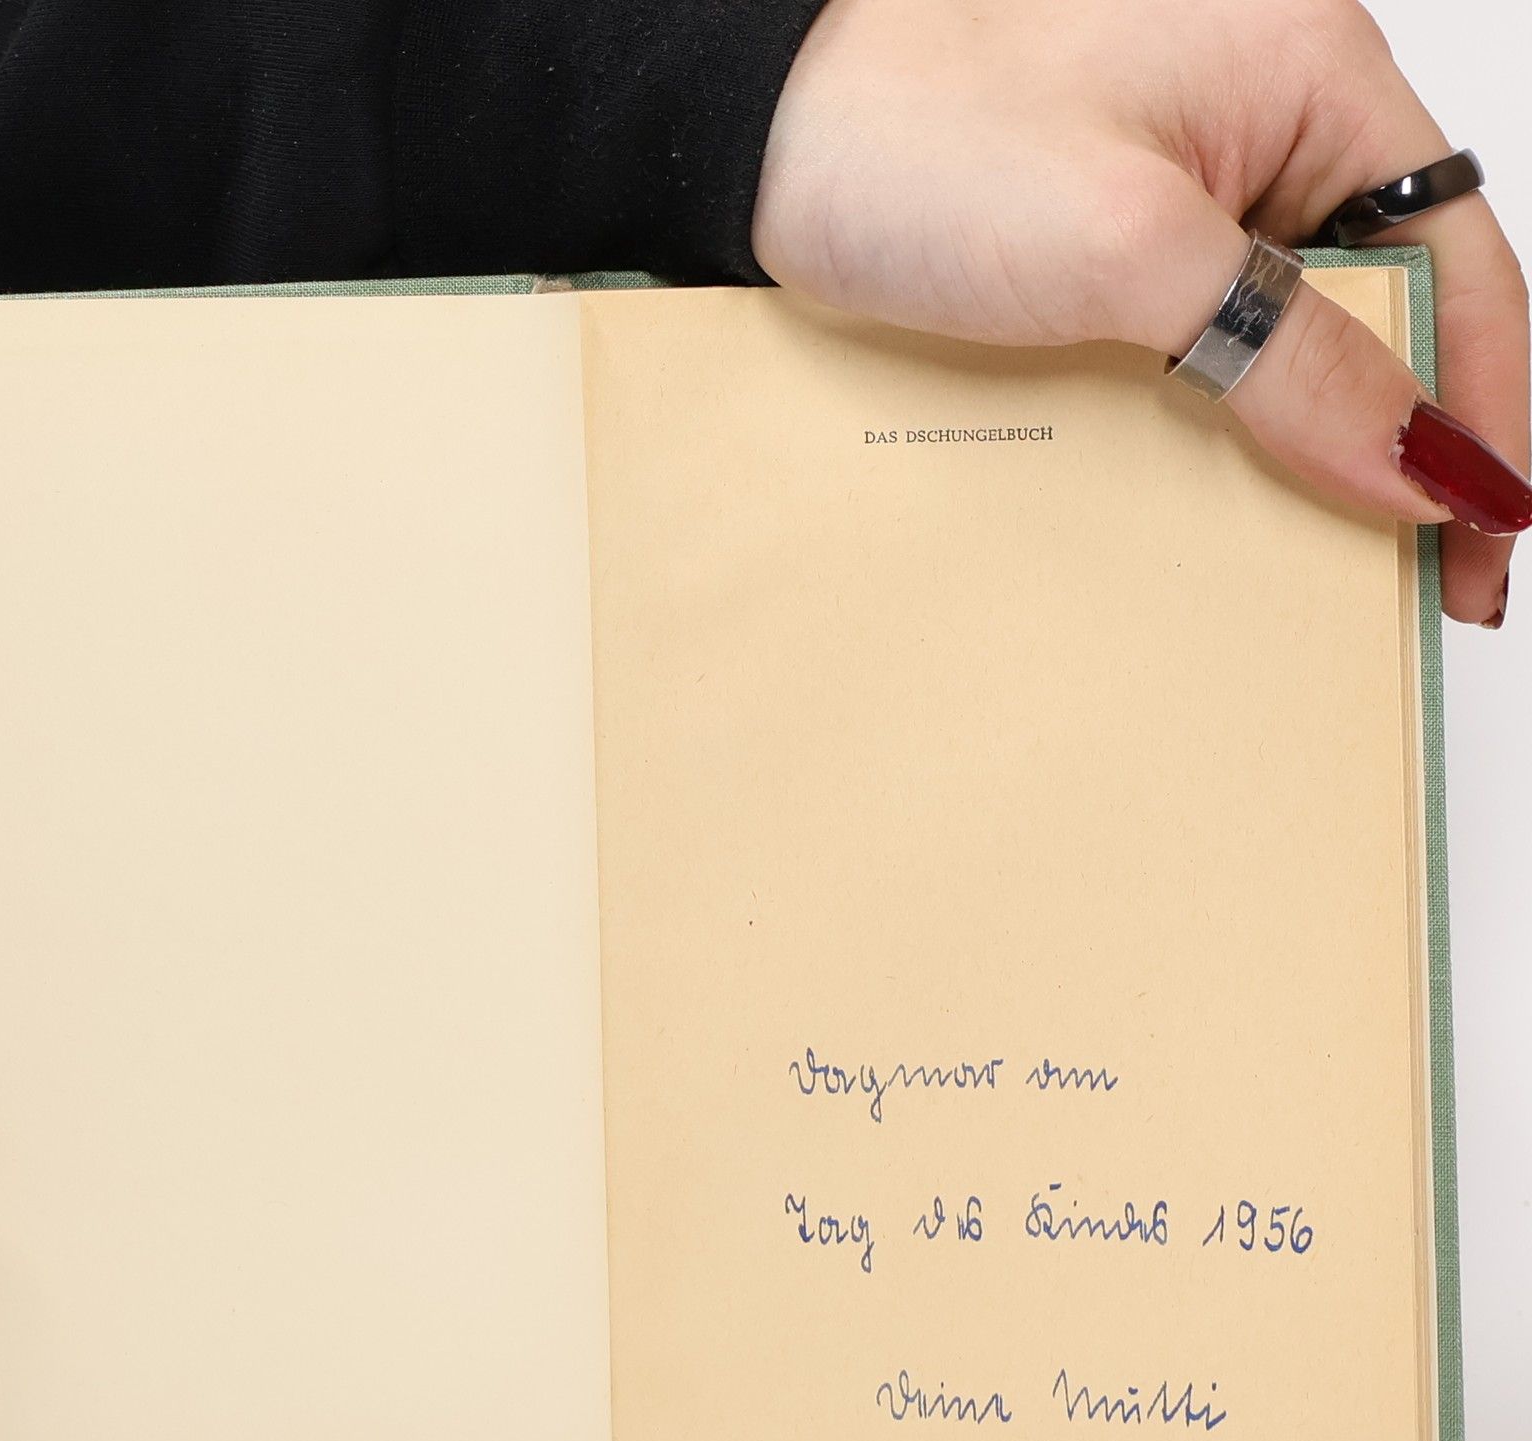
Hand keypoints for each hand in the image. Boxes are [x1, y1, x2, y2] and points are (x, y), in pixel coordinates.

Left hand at [753, 0, 1528, 626]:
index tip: (1482, 541)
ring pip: (1281, 344)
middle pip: (1382, 310)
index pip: (1456, 264)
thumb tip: (1422, 462)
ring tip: (1308, 570)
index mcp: (1310, 83)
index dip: (1483, 413)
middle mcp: (1260, 130)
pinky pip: (1190, 353)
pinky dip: (1204, 432)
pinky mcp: (1099, 256)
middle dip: (1395, 445)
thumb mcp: (1127, 250)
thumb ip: (1291, 353)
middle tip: (1398, 587)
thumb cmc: (913, 131)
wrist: (752, 142)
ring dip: (1297, 451)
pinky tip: (1206, 513)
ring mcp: (1175, 196)